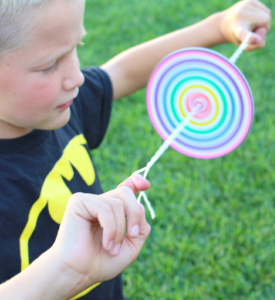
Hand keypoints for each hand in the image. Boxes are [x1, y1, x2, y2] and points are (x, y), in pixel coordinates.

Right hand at [50, 175, 150, 296]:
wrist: (78, 274)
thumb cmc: (101, 262)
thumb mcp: (131, 246)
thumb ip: (141, 228)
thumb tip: (140, 206)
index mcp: (110, 210)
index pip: (125, 189)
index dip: (136, 182)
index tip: (146, 185)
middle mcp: (100, 202)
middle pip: (125, 192)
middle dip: (134, 214)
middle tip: (132, 235)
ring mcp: (89, 200)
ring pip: (117, 203)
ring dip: (119, 230)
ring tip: (112, 248)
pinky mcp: (78, 201)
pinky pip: (105, 209)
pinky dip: (110, 228)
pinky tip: (106, 244)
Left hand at [219, 0, 270, 49]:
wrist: (223, 23)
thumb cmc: (235, 37)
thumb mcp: (244, 46)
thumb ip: (257, 44)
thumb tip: (264, 31)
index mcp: (236, 30)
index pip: (243, 34)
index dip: (251, 38)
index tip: (257, 40)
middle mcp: (240, 15)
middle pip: (265, 20)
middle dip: (264, 28)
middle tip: (254, 32)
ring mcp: (245, 6)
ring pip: (267, 14)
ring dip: (263, 22)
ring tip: (252, 25)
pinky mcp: (249, 0)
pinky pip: (265, 9)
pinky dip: (262, 16)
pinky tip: (253, 19)